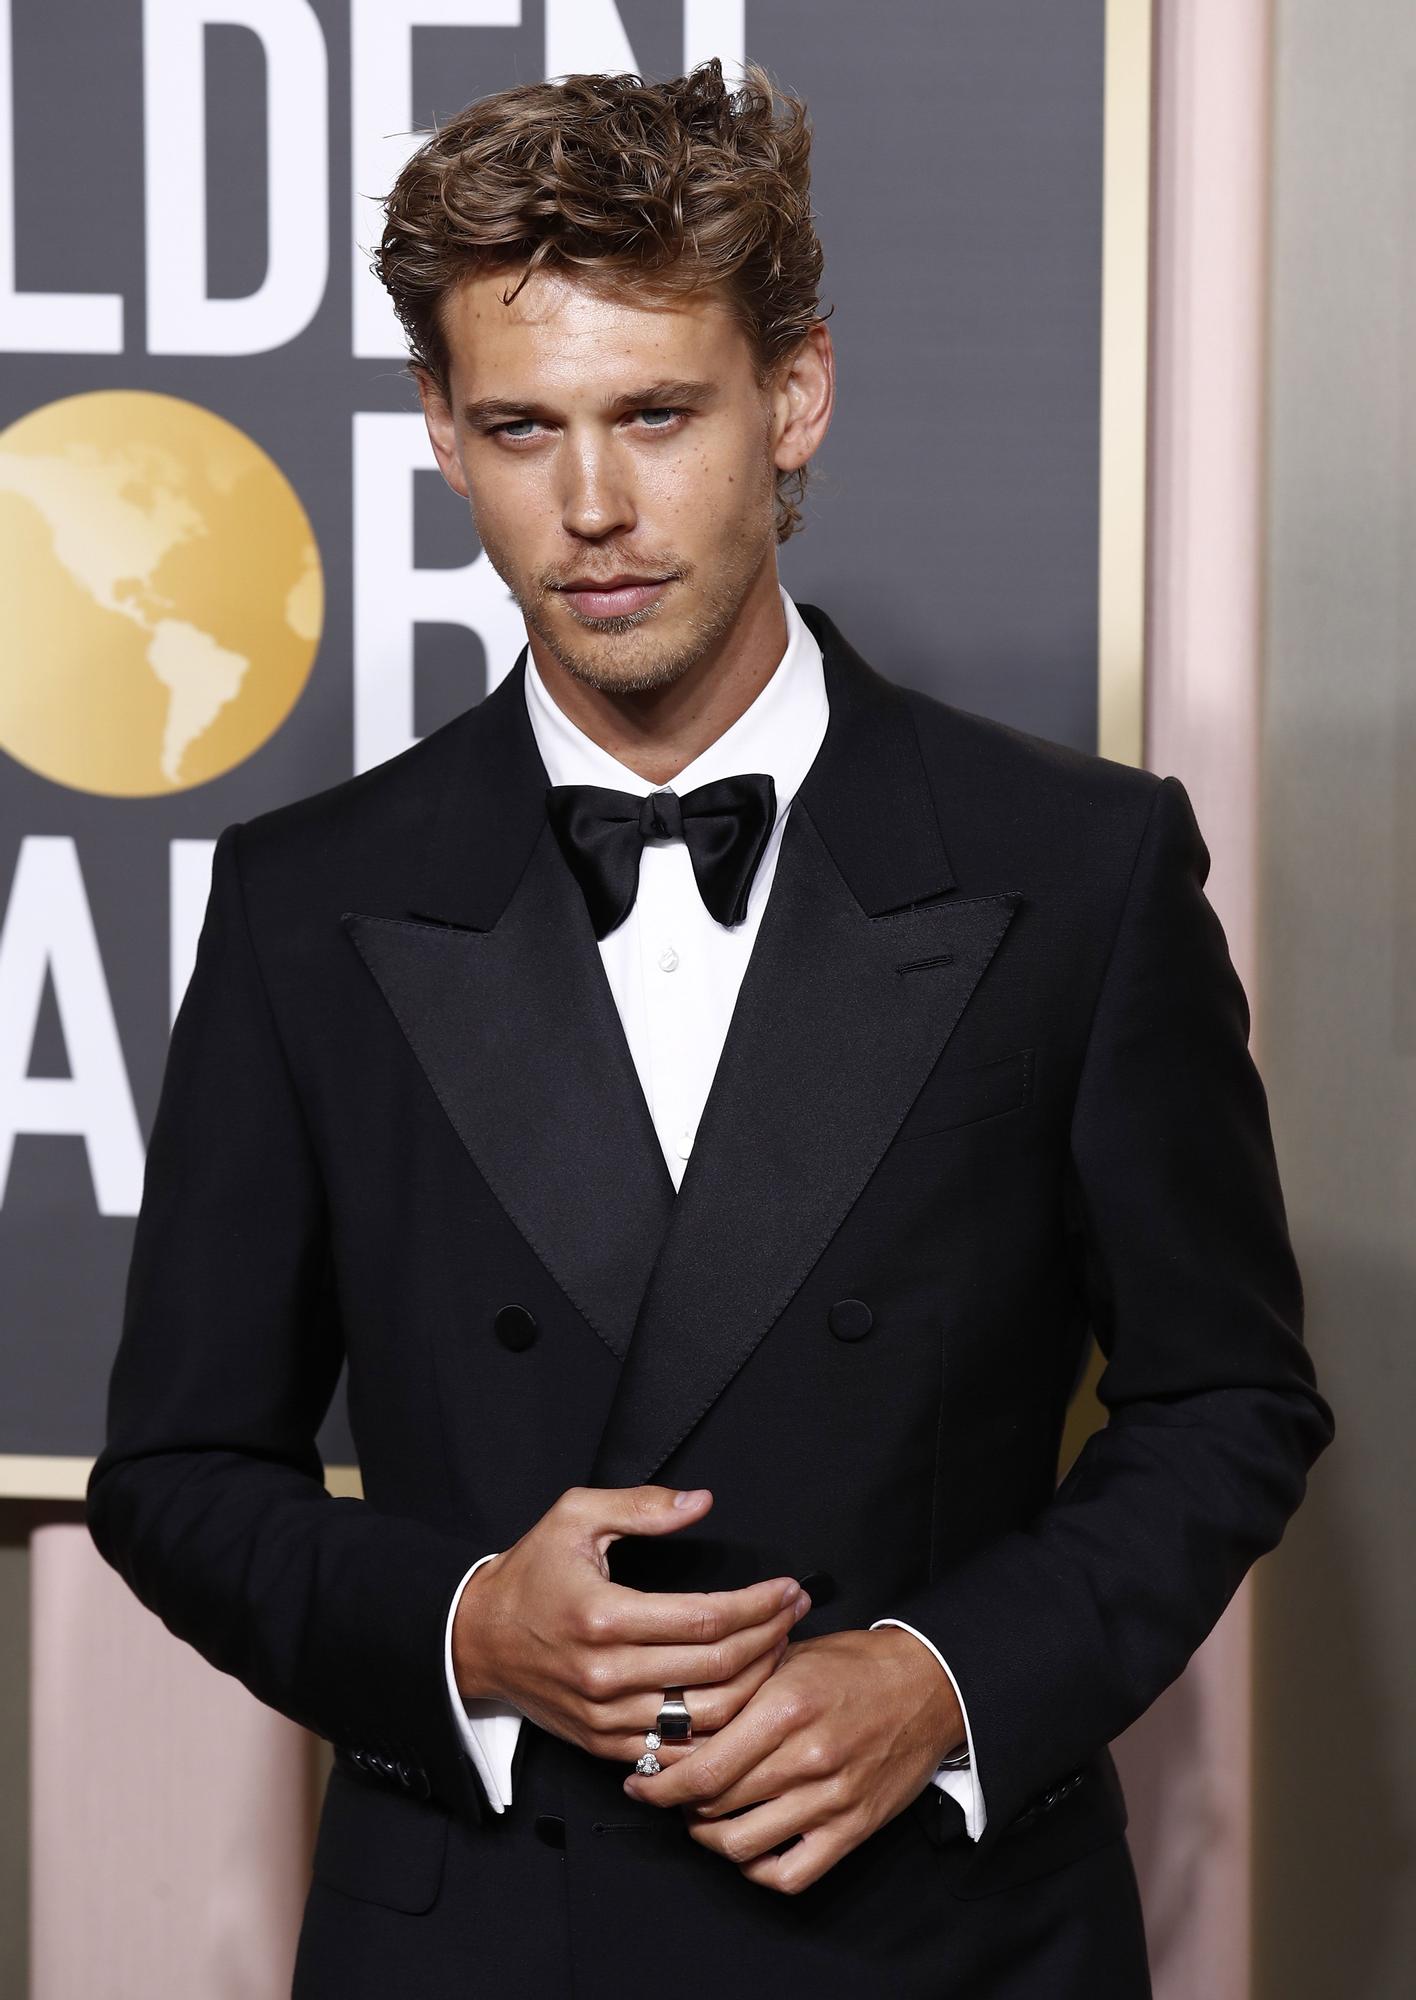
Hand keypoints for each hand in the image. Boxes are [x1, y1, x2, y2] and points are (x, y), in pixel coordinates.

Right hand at [451, 1484, 812, 1768]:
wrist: (475, 1640)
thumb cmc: (530, 1572)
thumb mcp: (575, 1516)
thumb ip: (641, 1506)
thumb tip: (701, 1501)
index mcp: (604, 1615)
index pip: (707, 1619)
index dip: (759, 1605)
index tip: (788, 1588)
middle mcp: (606, 1673)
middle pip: (716, 1669)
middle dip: (769, 1638)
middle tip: (795, 1612)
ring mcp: (606, 1717)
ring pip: (706, 1717)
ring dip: (755, 1685)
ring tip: (777, 1648)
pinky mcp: (604, 1744)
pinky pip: (678, 1748)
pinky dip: (719, 1728)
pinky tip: (742, 1696)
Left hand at [620, 1625, 963, 1893]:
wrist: (928, 1685)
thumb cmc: (855, 1666)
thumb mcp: (789, 1657)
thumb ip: (738, 1688)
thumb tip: (679, 1719)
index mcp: (784, 1708)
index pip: (702, 1766)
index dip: (659, 1782)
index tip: (640, 1781)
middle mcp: (806, 1757)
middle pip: (715, 1804)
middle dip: (678, 1804)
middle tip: (667, 1793)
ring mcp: (830, 1799)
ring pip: (743, 1844)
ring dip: (710, 1836)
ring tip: (702, 1818)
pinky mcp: (852, 1829)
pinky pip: (790, 1873)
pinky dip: (758, 1868)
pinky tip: (748, 1846)